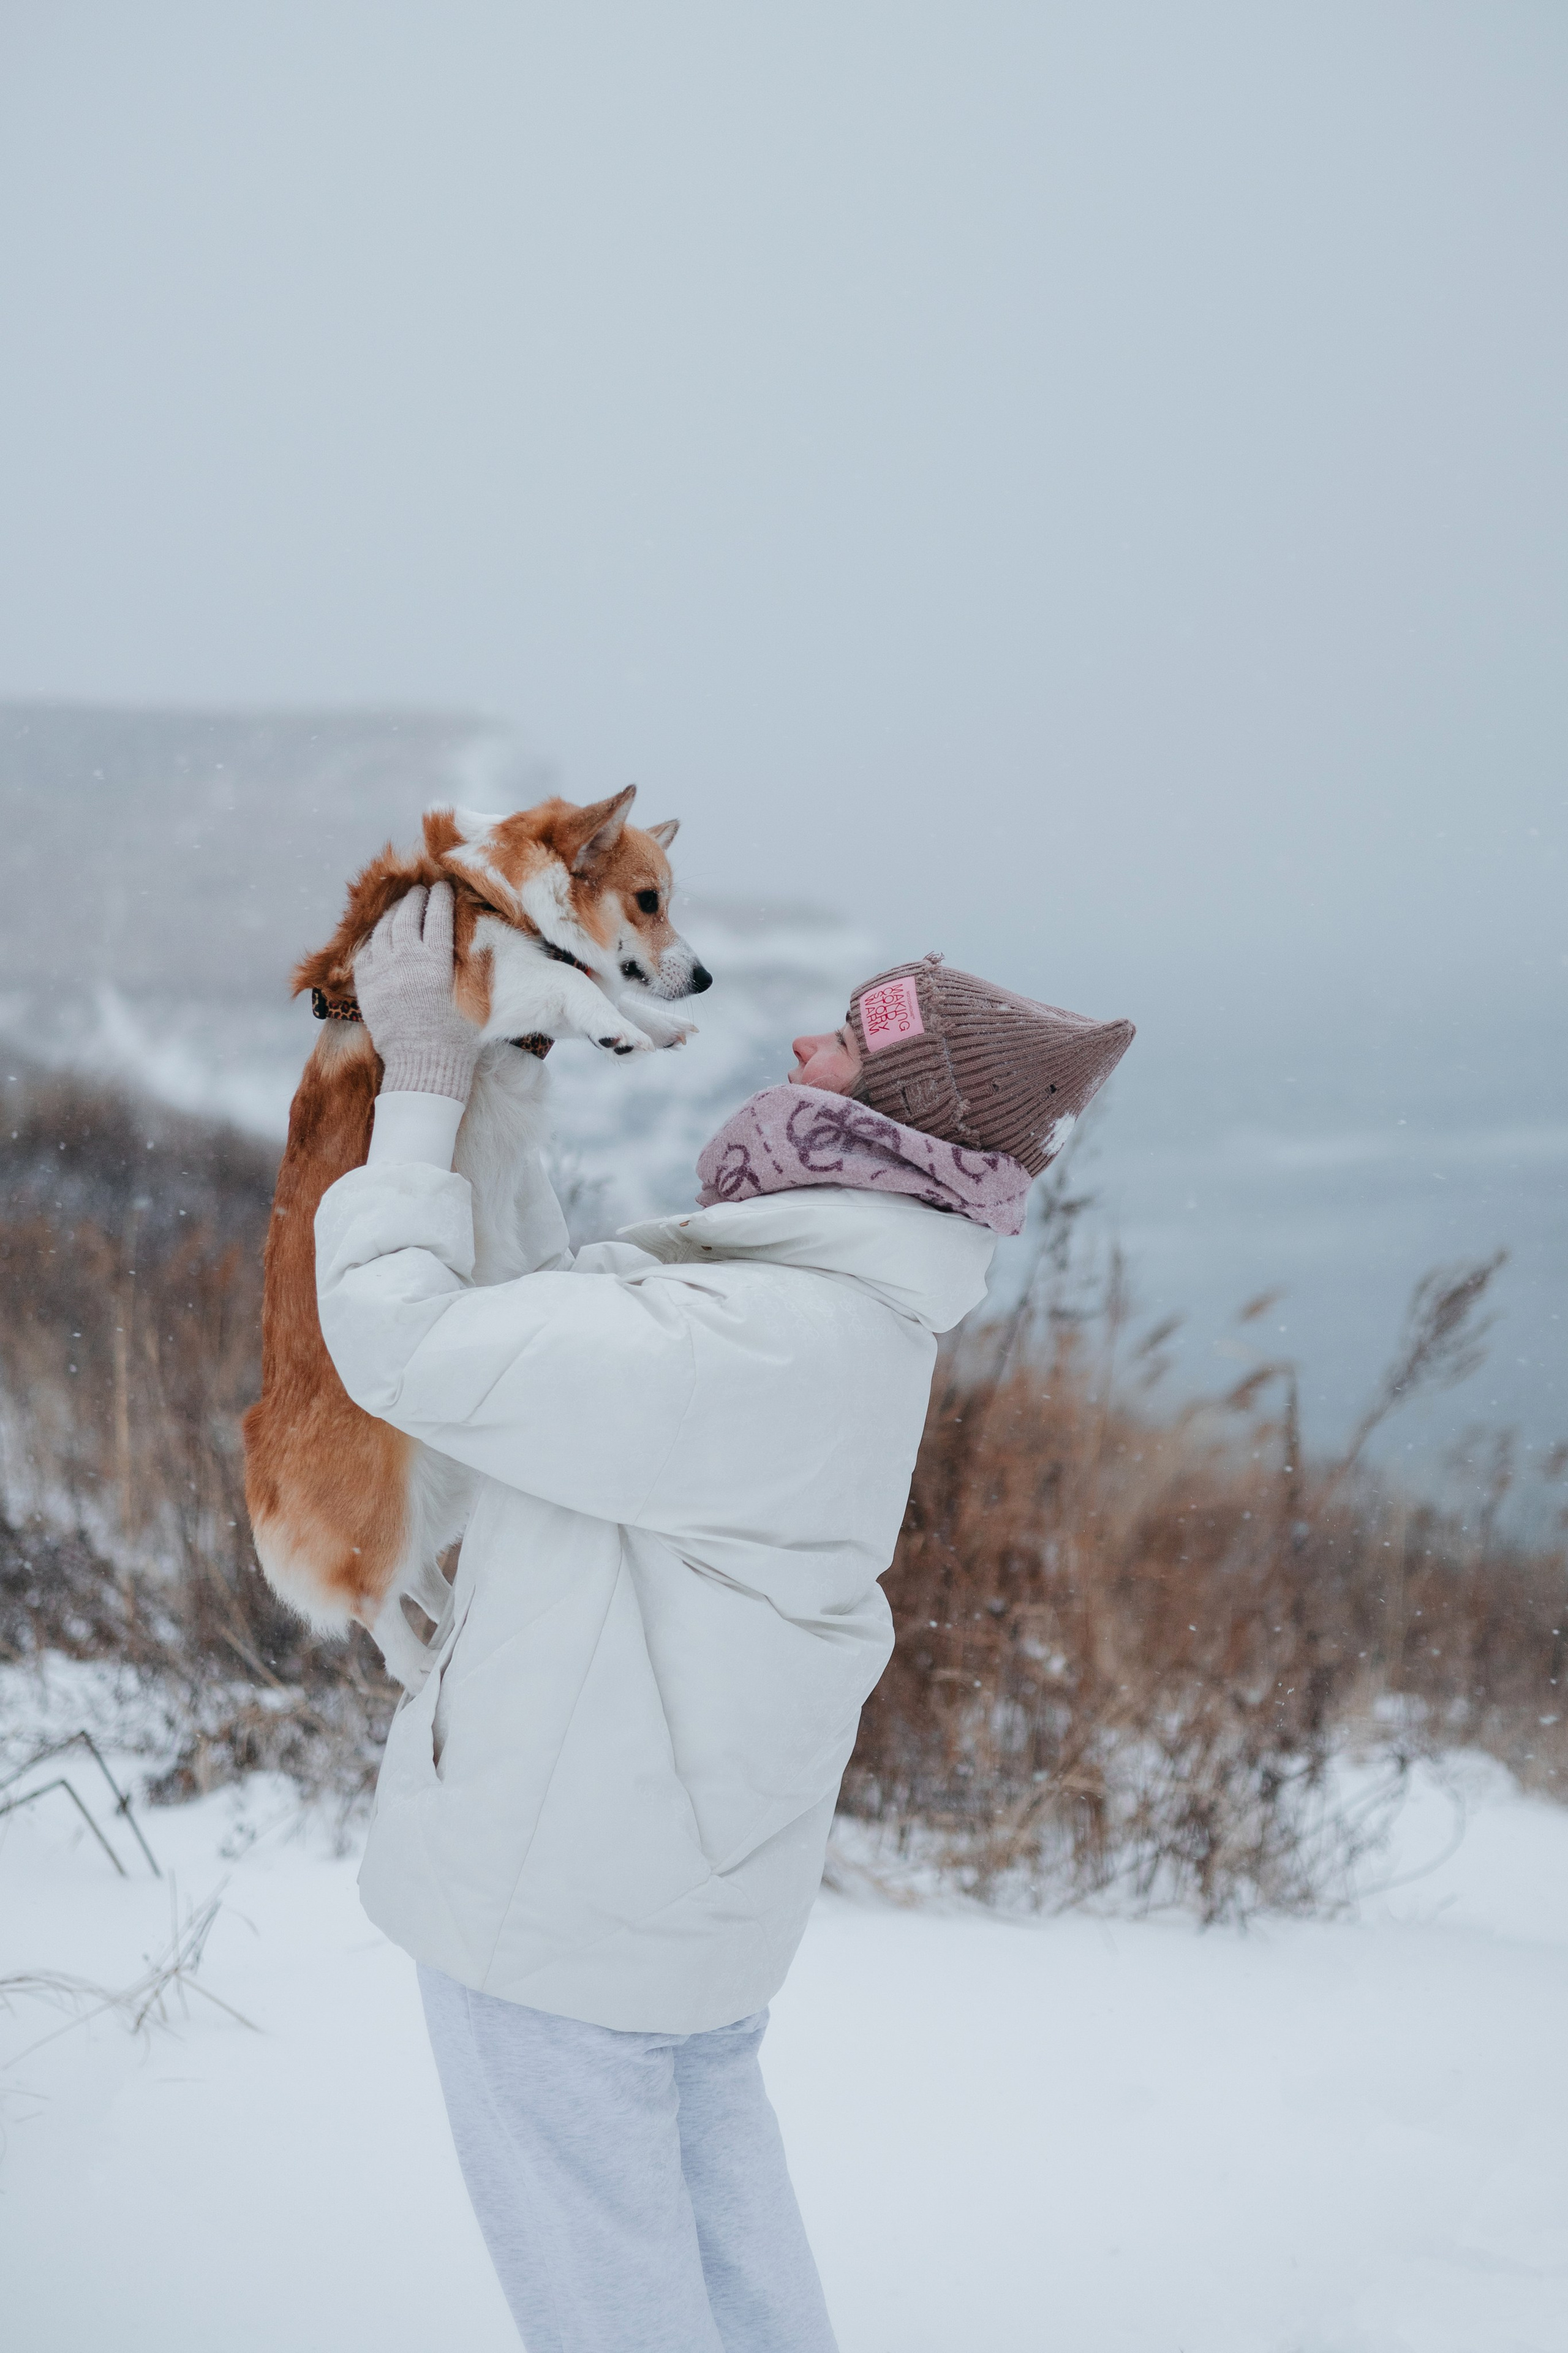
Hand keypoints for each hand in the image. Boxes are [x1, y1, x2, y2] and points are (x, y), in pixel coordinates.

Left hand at [354, 882, 479, 1102]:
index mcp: (435, 962)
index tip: (443, 886)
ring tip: (402, 906)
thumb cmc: (457, 1040)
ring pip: (384, 930)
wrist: (423, 1068)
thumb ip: (466, 967)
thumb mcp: (470, 998)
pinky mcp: (367, 987)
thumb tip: (467, 943)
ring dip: (394, 913)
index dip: (440, 897)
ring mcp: (382, 973)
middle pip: (408, 916)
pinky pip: (366, 953)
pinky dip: (375, 939)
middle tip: (422, 890)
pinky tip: (381, 936)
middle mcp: (405, 961)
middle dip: (416, 899)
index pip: (436, 916)